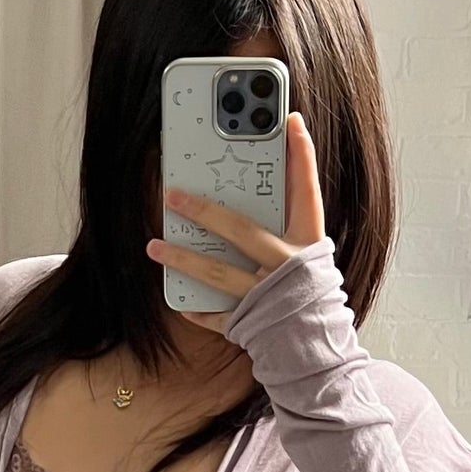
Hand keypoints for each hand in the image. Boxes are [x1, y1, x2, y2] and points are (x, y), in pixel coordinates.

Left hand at [146, 111, 325, 332]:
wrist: (316, 351)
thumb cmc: (311, 294)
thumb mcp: (309, 253)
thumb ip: (290, 217)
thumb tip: (265, 179)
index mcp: (309, 243)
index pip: (307, 191)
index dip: (301, 155)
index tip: (288, 120)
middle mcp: (288, 267)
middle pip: (242, 231)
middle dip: (204, 210)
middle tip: (171, 195)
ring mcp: (268, 297)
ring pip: (216, 274)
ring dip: (181, 258)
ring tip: (154, 245)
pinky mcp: (251, 324)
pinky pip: (215, 315)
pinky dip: (195, 308)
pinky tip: (178, 299)